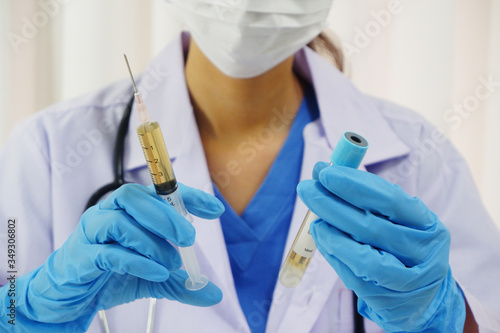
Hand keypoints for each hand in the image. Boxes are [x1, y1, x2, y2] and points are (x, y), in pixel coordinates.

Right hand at [11, 183, 223, 330]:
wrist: (73, 297)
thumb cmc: (113, 275)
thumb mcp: (154, 277)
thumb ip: (181, 282)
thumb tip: (214, 294)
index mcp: (129, 209)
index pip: (159, 192)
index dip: (188, 196)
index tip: (215, 210)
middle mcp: (108, 212)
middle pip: (134, 197)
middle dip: (166, 216)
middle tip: (189, 239)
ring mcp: (91, 232)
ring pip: (120, 221)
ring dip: (152, 242)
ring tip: (172, 264)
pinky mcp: (81, 257)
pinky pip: (108, 253)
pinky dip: (137, 261)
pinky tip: (157, 273)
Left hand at [297, 162, 465, 331]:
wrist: (422, 296)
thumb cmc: (401, 246)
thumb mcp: (396, 220)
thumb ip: (364, 196)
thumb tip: (323, 171)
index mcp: (426, 224)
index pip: (390, 199)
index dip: (354, 184)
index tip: (325, 172)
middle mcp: (421, 252)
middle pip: (370, 226)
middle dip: (332, 204)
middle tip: (307, 189)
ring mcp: (407, 280)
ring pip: (363, 256)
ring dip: (332, 234)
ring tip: (315, 221)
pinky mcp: (387, 300)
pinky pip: (354, 277)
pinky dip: (334, 255)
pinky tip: (323, 240)